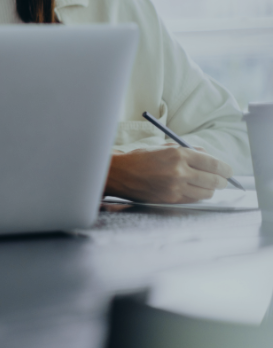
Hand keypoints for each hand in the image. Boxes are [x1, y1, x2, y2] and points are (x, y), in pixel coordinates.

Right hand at [104, 145, 232, 202]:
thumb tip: (209, 157)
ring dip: (210, 189)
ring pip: (206, 193)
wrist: (119, 174)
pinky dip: (197, 195)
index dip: (225, 168)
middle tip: (222, 180)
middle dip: (221, 181)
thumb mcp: (164, 147)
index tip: (228, 170)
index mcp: (178, 154)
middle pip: (214, 180)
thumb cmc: (140, 158)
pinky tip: (193, 190)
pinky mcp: (170, 199)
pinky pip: (193, 199)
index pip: (213, 163)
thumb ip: (188, 151)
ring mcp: (175, 187)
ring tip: (207, 185)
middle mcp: (179, 171)